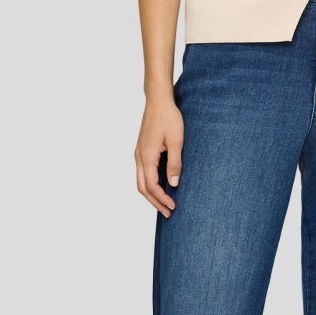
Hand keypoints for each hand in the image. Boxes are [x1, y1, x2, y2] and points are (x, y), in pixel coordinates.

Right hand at [135, 96, 184, 216]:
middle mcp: (139, 157)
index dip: (162, 199)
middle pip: (142, 188)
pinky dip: (150, 184)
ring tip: (164, 203)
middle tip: (168, 213)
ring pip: (141, 181)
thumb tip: (173, 184)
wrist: (158, 101)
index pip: (151, 186)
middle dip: (155, 202)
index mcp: (146, 156)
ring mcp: (139, 153)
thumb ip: (174, 163)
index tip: (173, 207)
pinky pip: (143, 172)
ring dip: (151, 194)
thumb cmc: (168, 118)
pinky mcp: (142, 149)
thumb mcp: (176, 140)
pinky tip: (160, 185)